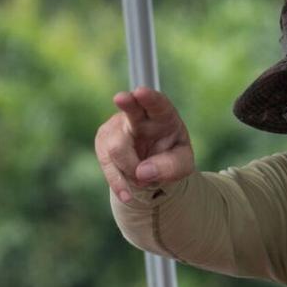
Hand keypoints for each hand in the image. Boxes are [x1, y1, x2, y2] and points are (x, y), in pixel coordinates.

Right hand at [94, 87, 195, 202]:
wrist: (153, 168)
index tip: (140, 92)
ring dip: (130, 170)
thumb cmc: (171, 158)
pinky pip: (107, 165)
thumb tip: (141, 172)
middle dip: (126, 102)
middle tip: (121, 97)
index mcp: (162, 115)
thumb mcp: (183, 165)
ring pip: (116, 148)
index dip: (149, 98)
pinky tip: (127, 194)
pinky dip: (119, 182)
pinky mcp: (103, 144)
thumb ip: (171, 167)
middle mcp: (138, 117)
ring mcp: (117, 128)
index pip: (157, 104)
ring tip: (143, 180)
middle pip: (131, 107)